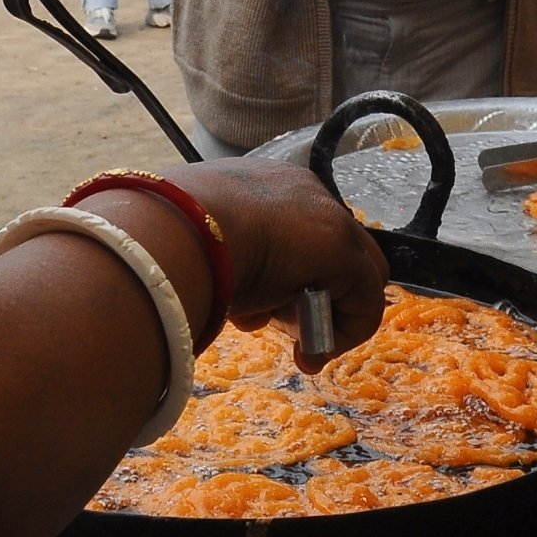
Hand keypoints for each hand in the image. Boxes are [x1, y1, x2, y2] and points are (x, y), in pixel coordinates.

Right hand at [167, 158, 390, 372]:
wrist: (176, 229)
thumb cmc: (172, 233)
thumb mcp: (200, 243)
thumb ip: (224, 257)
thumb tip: (225, 286)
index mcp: (267, 183)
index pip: (297, 234)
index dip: (283, 276)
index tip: (255, 308)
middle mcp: (304, 192)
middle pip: (330, 255)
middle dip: (305, 297)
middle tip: (272, 323)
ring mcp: (329, 218)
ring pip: (349, 278)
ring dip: (317, 316)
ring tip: (282, 338)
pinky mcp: (344, 251)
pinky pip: (364, 302)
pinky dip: (343, 334)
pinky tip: (307, 353)